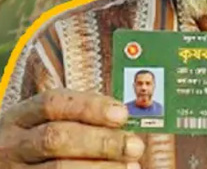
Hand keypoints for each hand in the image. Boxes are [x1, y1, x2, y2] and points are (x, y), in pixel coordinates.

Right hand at [0, 88, 144, 167]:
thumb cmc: (33, 143)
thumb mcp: (42, 124)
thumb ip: (78, 119)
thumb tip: (123, 121)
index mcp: (20, 118)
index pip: (53, 104)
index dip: (90, 107)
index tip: (122, 114)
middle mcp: (12, 145)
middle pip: (56, 138)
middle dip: (100, 142)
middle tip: (134, 146)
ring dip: (100, 167)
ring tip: (129, 166)